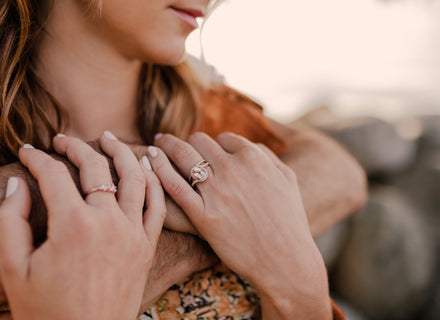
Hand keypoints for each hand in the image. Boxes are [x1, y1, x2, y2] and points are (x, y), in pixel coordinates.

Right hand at [0, 133, 165, 319]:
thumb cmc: (46, 311)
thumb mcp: (14, 270)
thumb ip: (9, 222)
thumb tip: (18, 183)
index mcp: (72, 226)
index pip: (54, 174)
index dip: (37, 158)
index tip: (27, 152)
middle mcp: (108, 223)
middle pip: (95, 167)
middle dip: (76, 147)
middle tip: (61, 141)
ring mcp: (133, 233)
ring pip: (134, 177)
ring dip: (121, 152)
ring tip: (108, 138)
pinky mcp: (147, 246)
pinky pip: (158, 205)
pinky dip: (154, 181)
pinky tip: (146, 165)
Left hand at [147, 132, 330, 318]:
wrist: (285, 261)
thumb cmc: (289, 221)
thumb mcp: (288, 180)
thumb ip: (268, 157)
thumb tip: (251, 147)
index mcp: (253, 158)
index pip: (223, 138)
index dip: (213, 145)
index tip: (206, 152)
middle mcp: (233, 169)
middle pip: (199, 141)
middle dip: (187, 142)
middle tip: (174, 144)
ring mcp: (216, 192)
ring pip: (182, 155)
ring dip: (167, 146)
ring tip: (157, 145)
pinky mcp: (202, 216)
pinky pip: (174, 186)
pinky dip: (159, 170)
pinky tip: (150, 160)